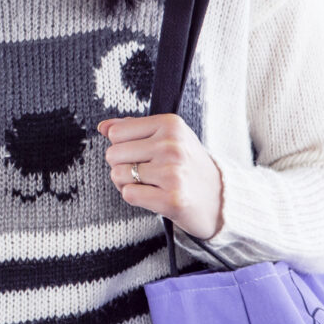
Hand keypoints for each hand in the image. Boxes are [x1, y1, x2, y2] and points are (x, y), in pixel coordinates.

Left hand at [97, 113, 224, 240]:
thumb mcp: (168, 137)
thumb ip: (133, 128)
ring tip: (150, 184)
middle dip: (122, 166)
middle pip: (112, 154)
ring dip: (127, 183)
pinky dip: (135, 197)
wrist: (221, 199)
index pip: (116, 133)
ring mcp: (172, 172)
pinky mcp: (171, 199)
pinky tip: (153, 196)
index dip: (122, 146)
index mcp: (170, 125)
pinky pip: (128, 194)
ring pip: (118, 175)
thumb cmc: (189, 166)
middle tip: (145, 172)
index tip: (141, 153)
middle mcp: (172, 145)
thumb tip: (102, 127)